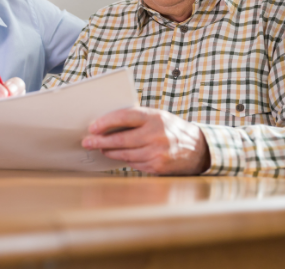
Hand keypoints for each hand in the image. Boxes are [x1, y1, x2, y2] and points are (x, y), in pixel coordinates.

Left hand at [81, 107, 210, 174]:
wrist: (198, 148)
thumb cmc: (171, 129)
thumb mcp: (158, 117)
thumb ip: (137, 118)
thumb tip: (107, 123)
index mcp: (155, 117)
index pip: (125, 117)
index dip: (106, 122)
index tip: (92, 127)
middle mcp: (156, 135)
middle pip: (121, 139)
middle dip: (100, 141)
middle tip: (87, 142)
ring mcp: (157, 152)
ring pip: (125, 154)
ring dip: (109, 152)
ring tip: (99, 149)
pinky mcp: (157, 167)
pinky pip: (134, 163)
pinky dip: (124, 160)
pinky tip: (117, 156)